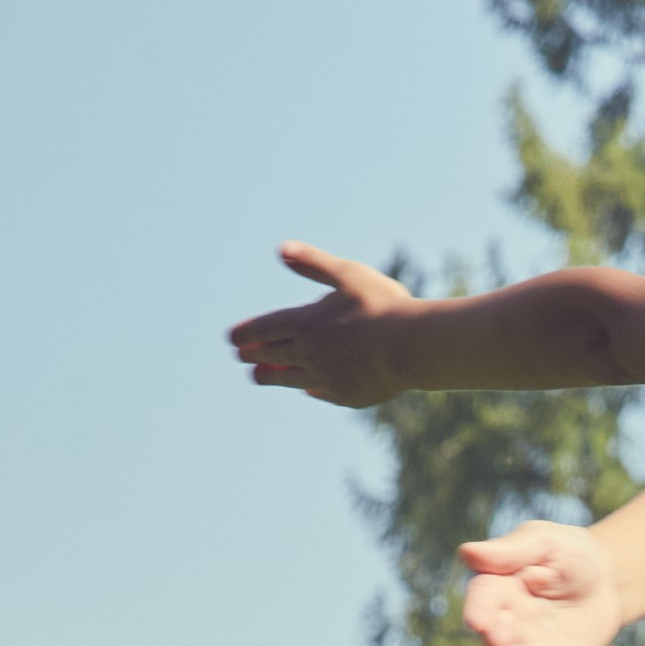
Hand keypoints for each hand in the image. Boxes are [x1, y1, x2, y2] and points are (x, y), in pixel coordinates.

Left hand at [229, 245, 414, 406]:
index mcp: (305, 323)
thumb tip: (282, 249)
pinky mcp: (346, 396)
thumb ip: (314, 264)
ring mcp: (326, 378)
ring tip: (259, 377)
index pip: (264, 329)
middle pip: (272, 356)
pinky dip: (310, 389)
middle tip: (241, 356)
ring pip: (290, 379)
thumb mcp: (347, 275)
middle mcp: (309, 353)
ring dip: (272, 376)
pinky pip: (321, 392)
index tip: (232, 338)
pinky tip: (309, 389)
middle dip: (254, 355)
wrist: (412, 346)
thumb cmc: (382, 305)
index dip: (246, 333)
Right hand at [459, 520, 622, 645]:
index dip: (480, 610)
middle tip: (498, 640)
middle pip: (491, 637)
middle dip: (493, 641)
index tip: (479, 620)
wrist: (606, 580)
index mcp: (496, 588)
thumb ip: (510, 551)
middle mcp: (503, 623)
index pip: (482, 599)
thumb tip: (467, 553)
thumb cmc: (568, 554)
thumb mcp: (544, 543)